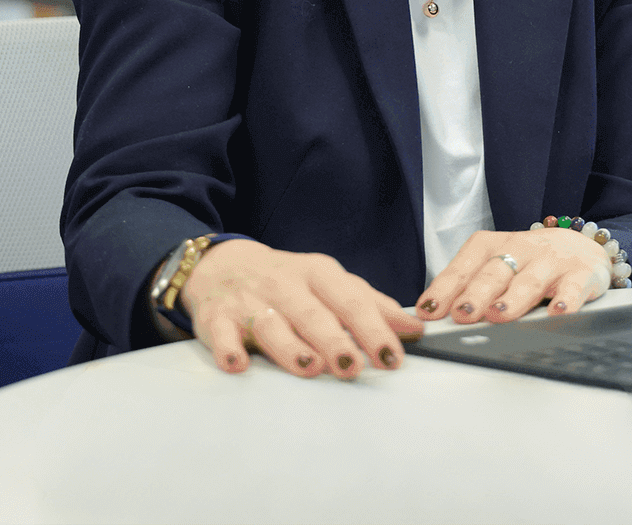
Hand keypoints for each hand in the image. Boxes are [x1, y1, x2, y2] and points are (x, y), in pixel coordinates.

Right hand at [179, 239, 422, 379]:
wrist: (222, 265)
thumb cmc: (287, 281)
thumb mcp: (330, 284)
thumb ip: (371, 306)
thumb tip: (414, 329)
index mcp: (318, 275)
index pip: (351, 300)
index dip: (372, 328)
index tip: (391, 356)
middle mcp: (285, 285)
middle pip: (312, 313)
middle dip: (334, 340)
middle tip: (353, 367)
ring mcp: (250, 302)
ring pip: (271, 325)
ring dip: (290, 347)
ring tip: (310, 367)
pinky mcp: (218, 318)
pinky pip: (221, 334)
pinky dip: (228, 348)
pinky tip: (237, 363)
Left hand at [416, 226, 612, 324]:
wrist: (581, 247)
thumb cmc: (528, 263)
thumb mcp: (498, 268)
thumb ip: (470, 288)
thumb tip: (436, 317)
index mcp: (493, 246)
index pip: (465, 266)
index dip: (446, 288)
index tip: (429, 310)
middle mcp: (521, 248)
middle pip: (495, 272)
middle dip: (476, 294)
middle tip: (462, 314)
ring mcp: (552, 260)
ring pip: (529, 280)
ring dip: (513, 299)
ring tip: (499, 315)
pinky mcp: (581, 273)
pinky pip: (573, 287)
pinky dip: (566, 300)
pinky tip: (558, 313)